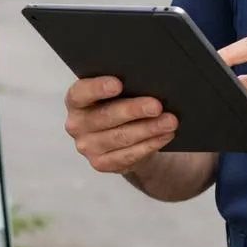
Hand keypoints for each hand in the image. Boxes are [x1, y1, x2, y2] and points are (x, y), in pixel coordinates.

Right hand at [63, 76, 177, 173]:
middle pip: (105, 116)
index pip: (81, 93)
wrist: (124, 139)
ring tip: (169, 121)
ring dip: (148, 129)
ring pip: (120, 137)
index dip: (97, 88)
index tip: (118, 84)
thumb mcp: (119, 94)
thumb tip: (148, 83)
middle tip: (156, 106)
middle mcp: (77, 124)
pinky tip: (164, 136)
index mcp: (77, 101)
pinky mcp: (101, 163)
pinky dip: (149, 144)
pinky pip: (128, 155)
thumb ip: (125, 87)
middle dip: (134, 110)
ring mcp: (87, 146)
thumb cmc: (120, 107)